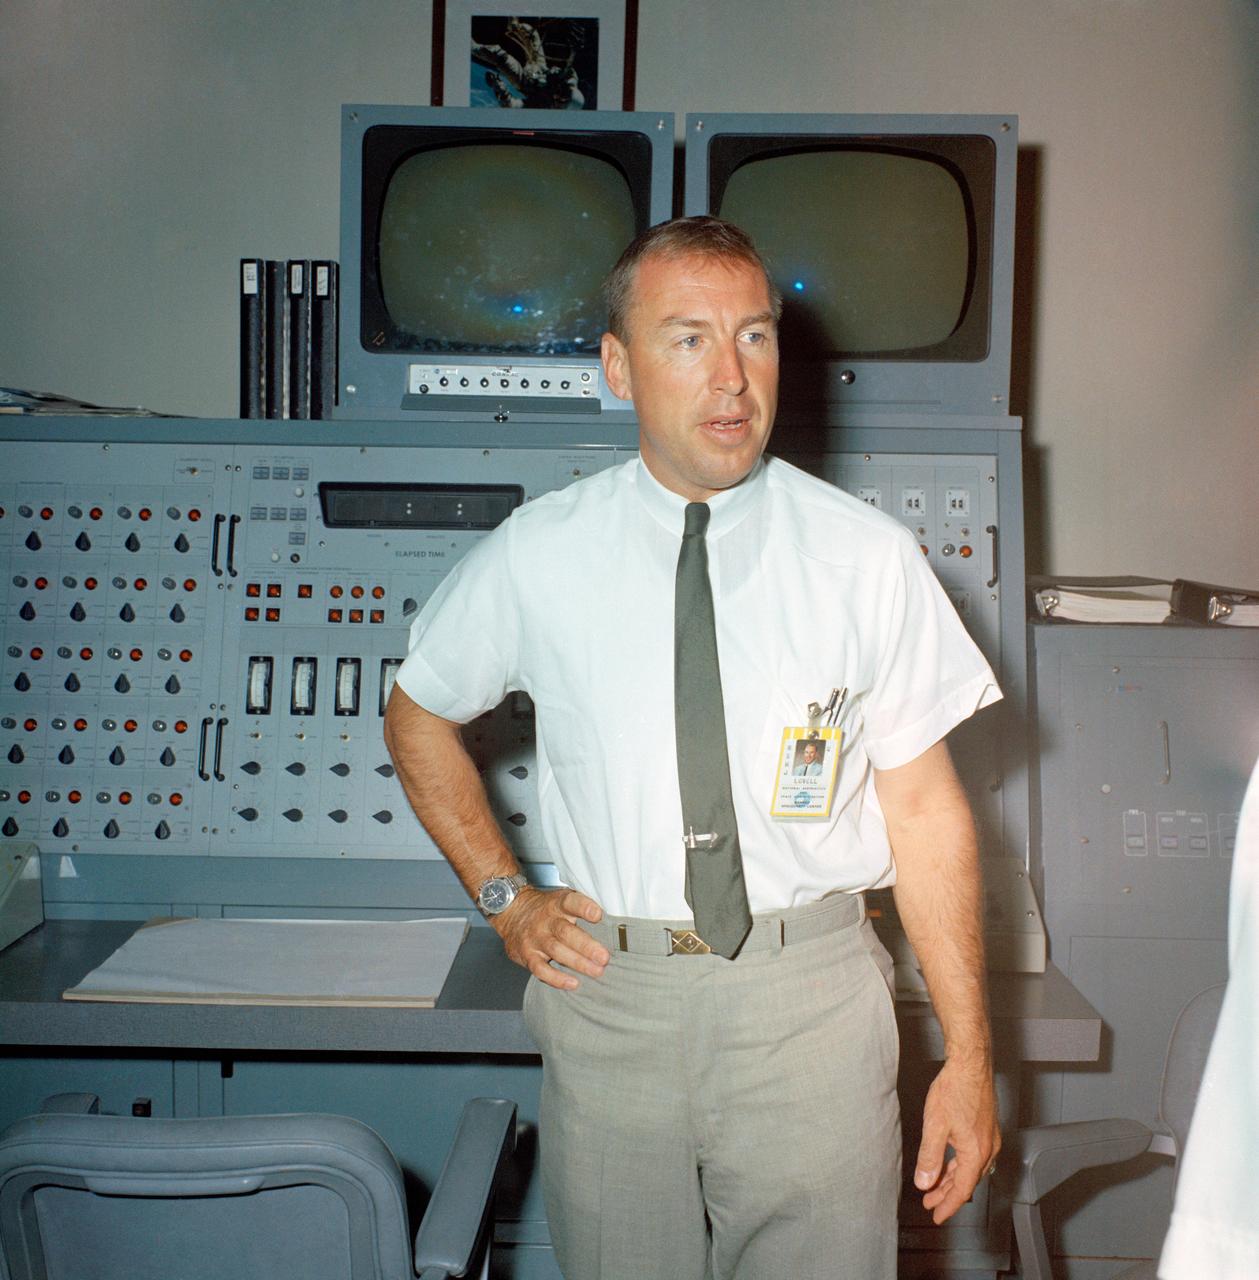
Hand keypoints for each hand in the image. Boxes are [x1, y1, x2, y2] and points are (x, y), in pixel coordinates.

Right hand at [492, 886, 608, 989]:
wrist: (512, 912)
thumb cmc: (546, 909)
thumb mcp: (561, 900)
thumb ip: (581, 908)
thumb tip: (613, 922)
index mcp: (557, 904)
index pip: (571, 902)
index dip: (584, 907)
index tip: (598, 914)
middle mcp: (546, 921)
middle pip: (565, 932)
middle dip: (586, 945)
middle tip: (604, 957)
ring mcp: (535, 939)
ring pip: (556, 951)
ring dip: (578, 963)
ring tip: (596, 971)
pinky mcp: (527, 956)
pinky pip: (541, 969)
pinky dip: (556, 978)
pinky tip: (573, 984)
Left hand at [913, 1056, 1000, 1223]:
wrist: (970, 1064)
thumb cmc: (955, 1089)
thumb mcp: (935, 1125)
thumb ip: (929, 1157)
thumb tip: (924, 1182)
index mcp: (976, 1153)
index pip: (962, 1190)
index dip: (948, 1205)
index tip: (936, 1215)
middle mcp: (988, 1149)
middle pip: (967, 1181)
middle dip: (947, 1194)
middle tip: (931, 1203)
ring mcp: (989, 1138)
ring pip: (971, 1169)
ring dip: (952, 1179)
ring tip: (936, 1186)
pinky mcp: (986, 1128)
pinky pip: (974, 1156)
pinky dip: (959, 1165)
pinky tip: (949, 1163)